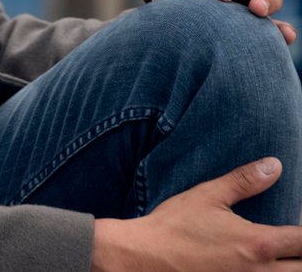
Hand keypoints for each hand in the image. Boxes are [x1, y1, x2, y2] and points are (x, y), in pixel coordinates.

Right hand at [91, 158, 301, 269]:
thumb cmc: (173, 226)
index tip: (299, 224)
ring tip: (284, 258)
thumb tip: (275, 165)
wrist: (141, 258)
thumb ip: (244, 181)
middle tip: (294, 244)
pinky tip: (263, 267)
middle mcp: (261, 271)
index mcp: (259, 243)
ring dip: (291, 268)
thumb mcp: (207, 196)